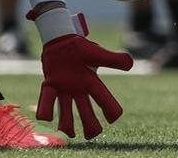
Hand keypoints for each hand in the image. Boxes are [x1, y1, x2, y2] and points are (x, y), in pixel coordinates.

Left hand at [32, 8, 132, 139]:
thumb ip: (113, 59)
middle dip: (90, 124)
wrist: (61, 42)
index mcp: (92, 82)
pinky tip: (47, 118)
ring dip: (67, 123)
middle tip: (92, 135)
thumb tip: (130, 64)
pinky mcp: (50, 86)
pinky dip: (46, 110)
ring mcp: (64, 89)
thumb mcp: (98, 53)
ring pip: (66, 111)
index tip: (113, 118)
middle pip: (86, 111)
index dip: (110, 109)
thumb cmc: (81, 48)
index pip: (104, 98)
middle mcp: (78, 90)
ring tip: (70, 133)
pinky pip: (47, 100)